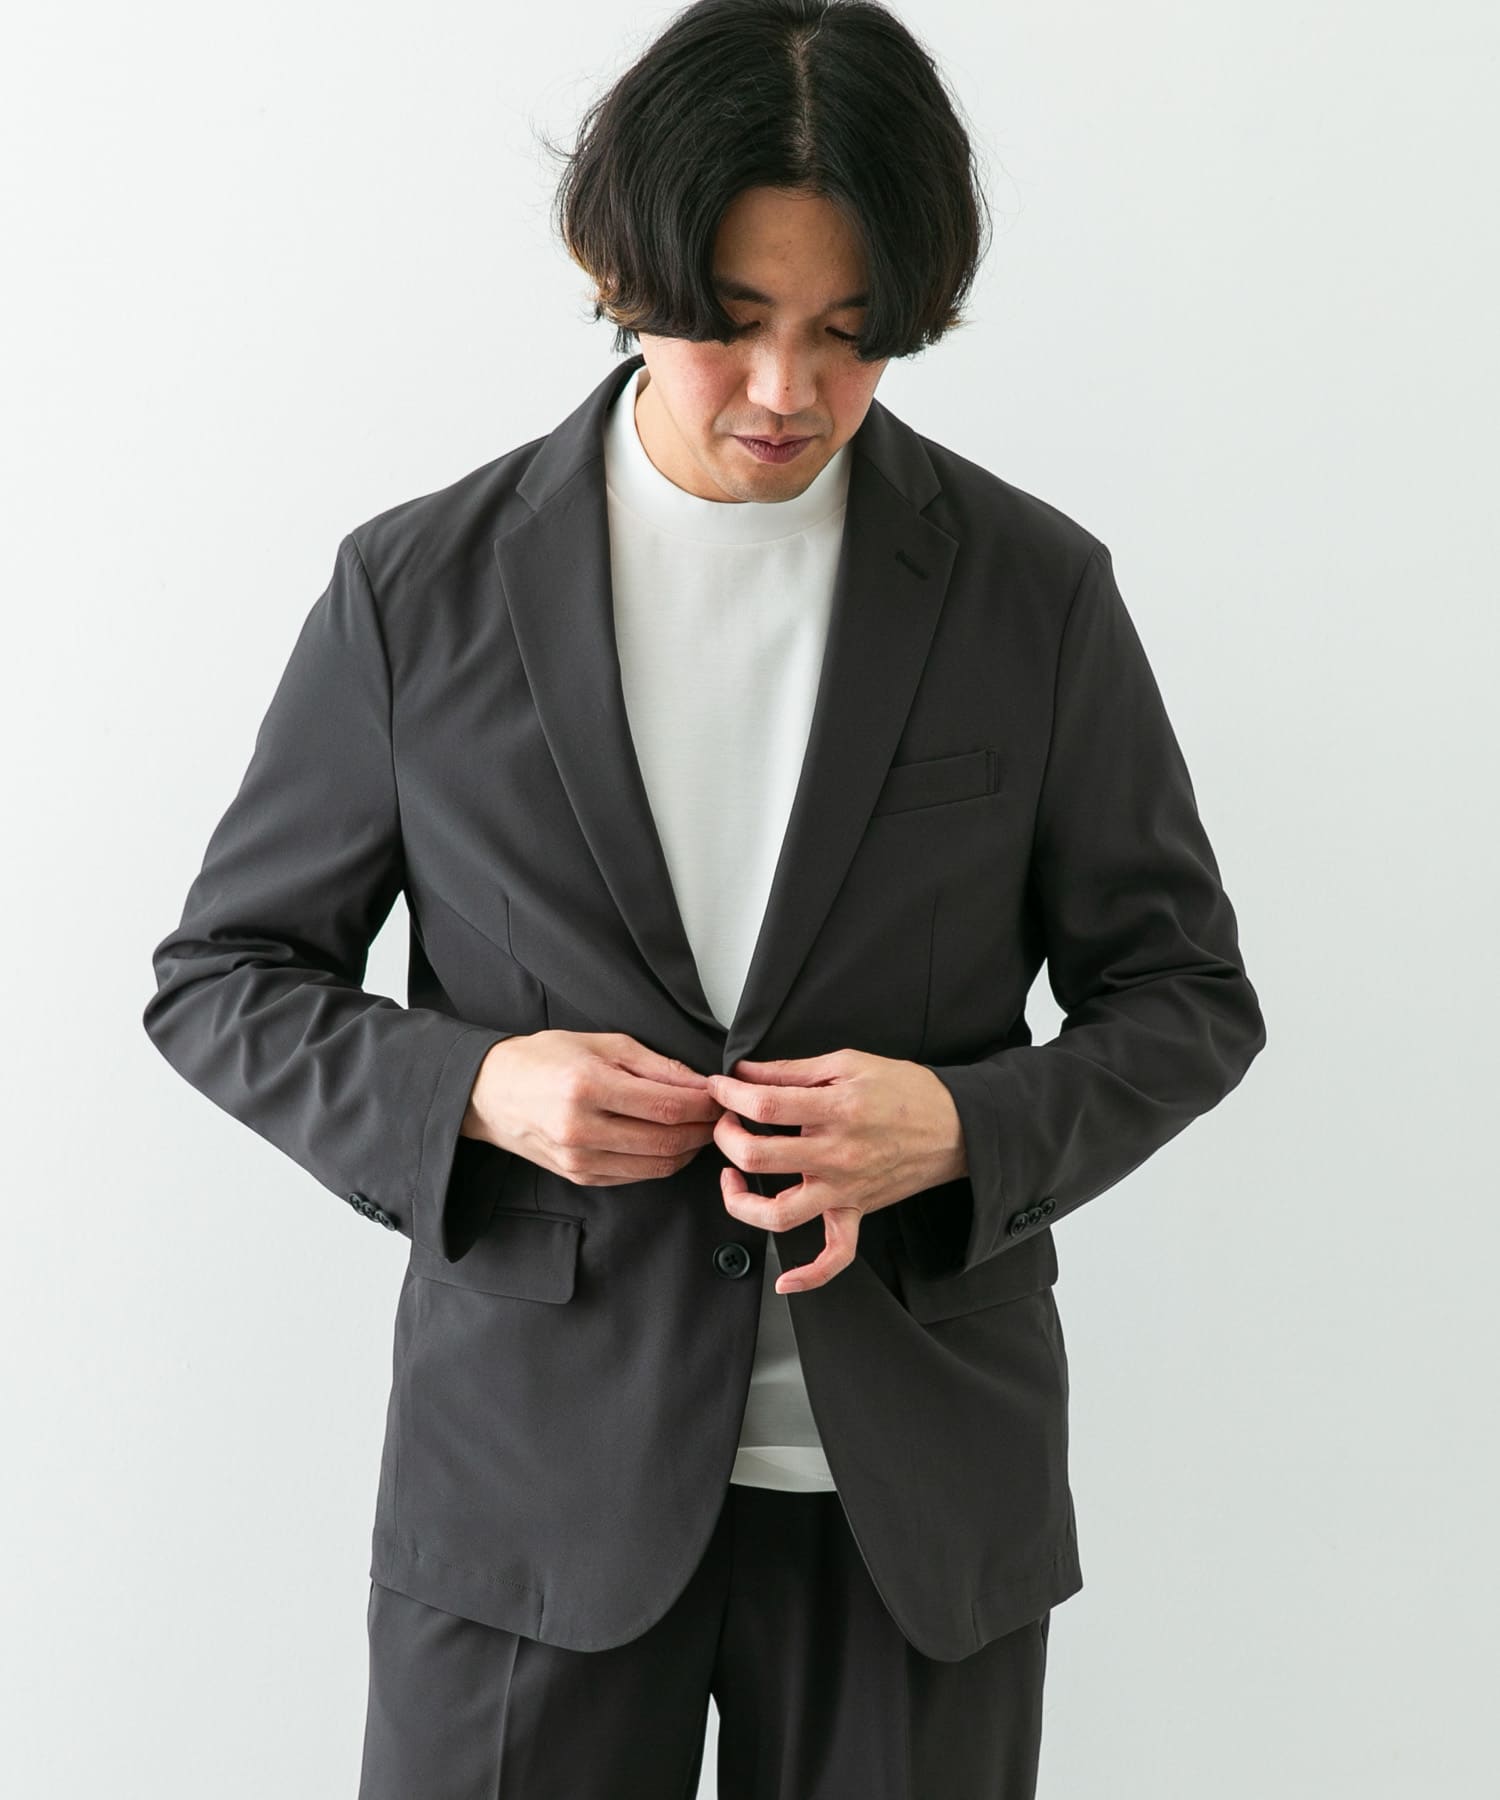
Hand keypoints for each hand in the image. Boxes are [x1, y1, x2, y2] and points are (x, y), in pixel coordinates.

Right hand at [463, 1031, 724, 1183]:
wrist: (489, 1091)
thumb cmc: (544, 1058)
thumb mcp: (602, 1043)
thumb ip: (656, 1065)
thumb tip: (701, 1084)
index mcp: (587, 1088)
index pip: (667, 1106)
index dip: (704, 1105)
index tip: (720, 1096)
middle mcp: (582, 1129)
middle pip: (667, 1141)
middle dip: (703, 1130)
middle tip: (719, 1115)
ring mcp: (579, 1160)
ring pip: (656, 1166)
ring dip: (688, 1150)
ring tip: (700, 1128)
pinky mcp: (579, 1177)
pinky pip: (636, 1176)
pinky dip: (661, 1161)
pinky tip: (670, 1142)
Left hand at [705, 1050, 966, 1294]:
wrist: (956, 1126)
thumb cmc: (906, 1091)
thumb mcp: (849, 1062)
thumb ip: (793, 1070)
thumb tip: (747, 1073)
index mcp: (835, 1109)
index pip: (764, 1105)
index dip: (730, 1094)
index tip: (720, 1087)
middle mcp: (836, 1155)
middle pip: (759, 1157)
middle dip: (726, 1136)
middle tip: (726, 1121)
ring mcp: (845, 1190)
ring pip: (780, 1214)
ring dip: (741, 1202)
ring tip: (731, 1178)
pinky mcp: (857, 1212)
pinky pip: (834, 1257)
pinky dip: (808, 1275)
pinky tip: (784, 1279)